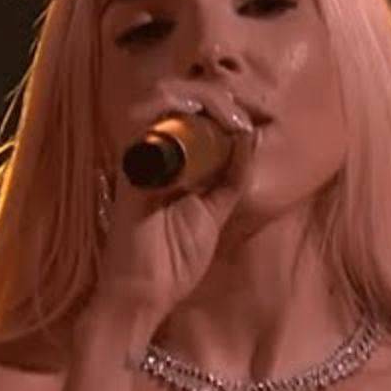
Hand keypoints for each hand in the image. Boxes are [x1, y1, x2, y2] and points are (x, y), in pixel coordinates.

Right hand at [90, 79, 257, 324]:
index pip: (199, 112)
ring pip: (162, 99)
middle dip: (222, 95)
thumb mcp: (216, 211)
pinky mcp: (130, 167)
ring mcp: (141, 157)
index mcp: (177, 161)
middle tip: (250, 114)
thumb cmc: (174, 259)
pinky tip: (200, 116)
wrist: (145, 295)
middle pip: (182, 96)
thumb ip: (231, 176)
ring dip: (202, 99)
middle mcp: (156, 152)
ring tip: (232, 118)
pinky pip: (143, 124)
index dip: (229, 104)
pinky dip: (172, 111)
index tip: (260, 114)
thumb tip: (249, 135)